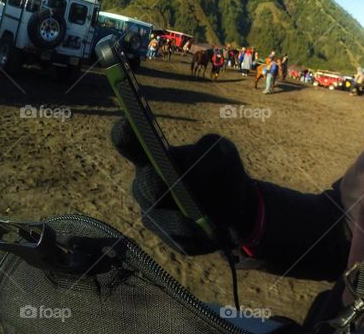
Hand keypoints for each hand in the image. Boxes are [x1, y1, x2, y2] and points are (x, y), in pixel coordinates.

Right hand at [110, 117, 259, 254]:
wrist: (238, 206)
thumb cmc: (222, 171)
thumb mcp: (225, 153)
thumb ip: (211, 150)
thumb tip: (193, 163)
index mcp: (155, 154)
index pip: (129, 141)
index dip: (125, 133)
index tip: (131, 125)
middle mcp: (147, 182)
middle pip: (142, 183)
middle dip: (153, 183)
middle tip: (164, 185)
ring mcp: (154, 211)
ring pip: (157, 216)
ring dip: (178, 219)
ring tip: (200, 224)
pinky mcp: (167, 236)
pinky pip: (175, 239)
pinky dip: (193, 236)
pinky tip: (208, 234)